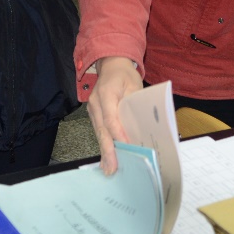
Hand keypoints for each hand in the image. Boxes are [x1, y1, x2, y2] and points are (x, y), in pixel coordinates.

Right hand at [86, 56, 140, 175]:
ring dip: (105, 151)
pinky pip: (99, 131)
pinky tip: (107, 159)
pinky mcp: (94, 114)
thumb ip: (135, 103)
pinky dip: (104, 145)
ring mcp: (92, 109)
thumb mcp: (134, 84)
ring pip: (99, 133)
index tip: (126, 147)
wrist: (111, 64)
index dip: (118, 133)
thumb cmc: (124, 75)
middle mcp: (95, 103)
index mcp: (106, 93)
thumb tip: (141, 125)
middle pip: (102, 129)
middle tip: (111, 168)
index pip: (111, 117)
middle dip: (108, 150)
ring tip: (109, 169)